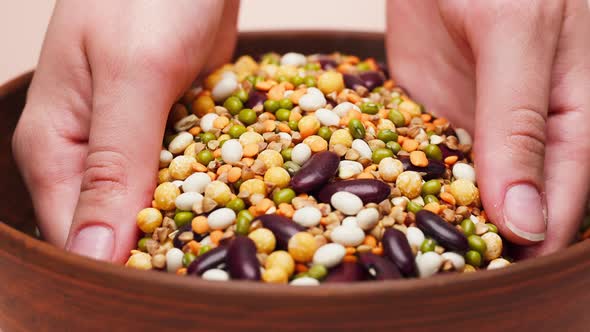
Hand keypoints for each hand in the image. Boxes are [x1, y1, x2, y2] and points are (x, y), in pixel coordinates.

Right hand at [12, 0, 238, 261]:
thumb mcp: (130, 76)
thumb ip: (112, 165)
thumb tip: (94, 255)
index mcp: (57, 148)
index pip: (79, 237)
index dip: (126, 265)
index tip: (177, 279)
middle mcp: (90, 153)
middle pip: (123, 225)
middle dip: (170, 242)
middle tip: (223, 253)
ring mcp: (134, 140)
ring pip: (163, 200)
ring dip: (200, 213)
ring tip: (245, 225)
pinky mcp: (171, 126)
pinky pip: (192, 169)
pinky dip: (218, 179)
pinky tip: (250, 189)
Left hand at [386, 0, 589, 255]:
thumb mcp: (518, 36)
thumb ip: (521, 125)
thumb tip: (528, 219)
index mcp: (573, 117)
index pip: (562, 199)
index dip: (529, 242)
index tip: (489, 275)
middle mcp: (525, 130)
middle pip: (508, 201)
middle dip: (475, 233)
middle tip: (431, 263)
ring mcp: (477, 122)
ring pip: (459, 184)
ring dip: (431, 210)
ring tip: (396, 238)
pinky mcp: (434, 110)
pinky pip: (418, 153)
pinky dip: (398, 173)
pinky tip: (375, 193)